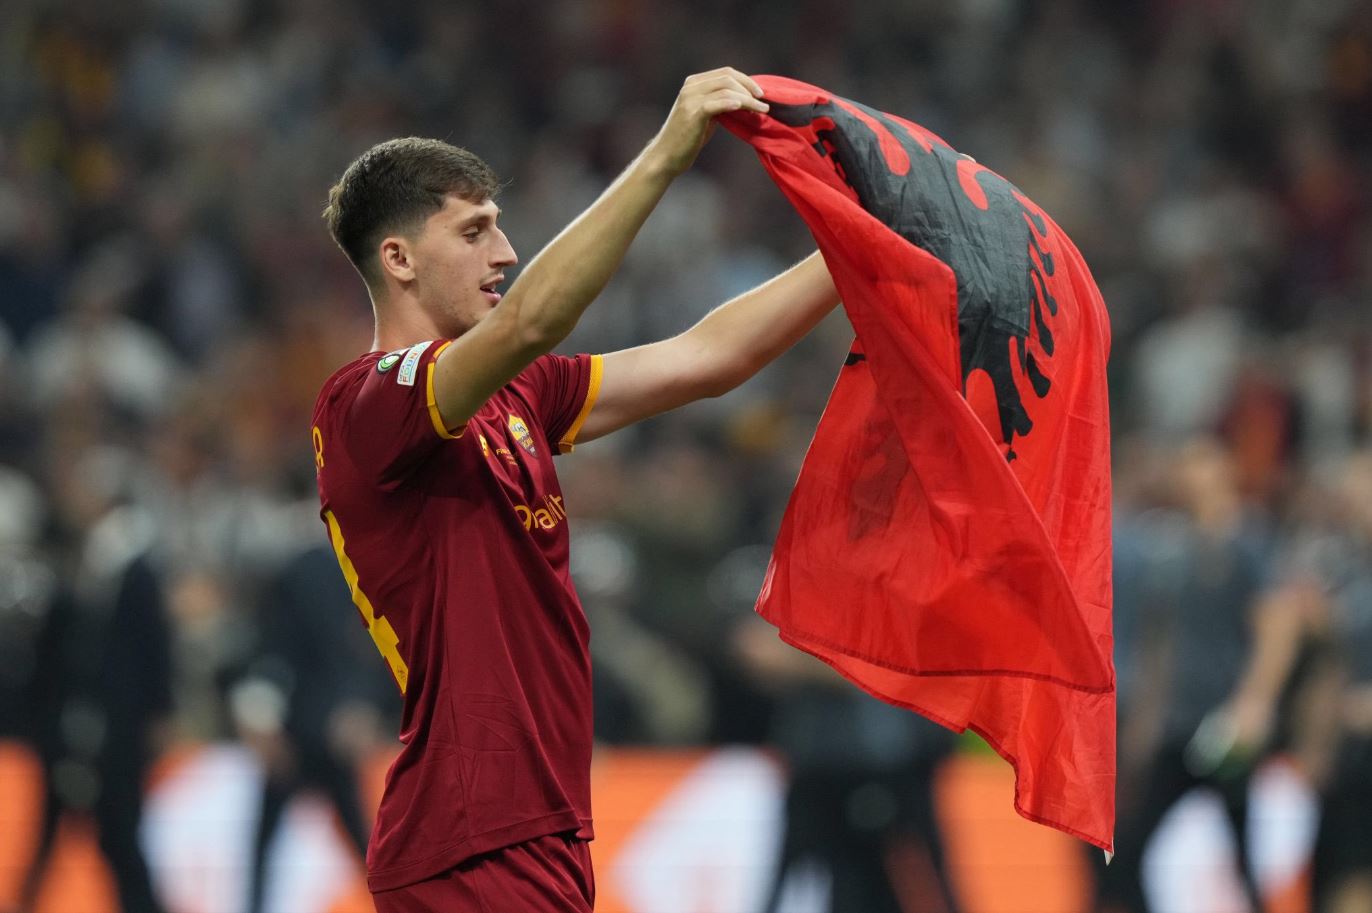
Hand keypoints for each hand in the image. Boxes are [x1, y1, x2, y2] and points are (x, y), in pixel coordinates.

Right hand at [647, 68, 768, 176]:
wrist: (667, 156)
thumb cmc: (688, 138)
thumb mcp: (706, 115)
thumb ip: (719, 103)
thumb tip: (745, 99)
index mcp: (694, 83)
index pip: (725, 72)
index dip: (746, 80)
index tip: (760, 93)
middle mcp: (691, 86)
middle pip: (728, 77)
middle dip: (749, 87)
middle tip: (764, 101)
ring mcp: (691, 98)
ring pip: (727, 89)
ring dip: (748, 99)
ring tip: (762, 109)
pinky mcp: (693, 112)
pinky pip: (719, 102)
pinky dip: (735, 104)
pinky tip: (746, 110)